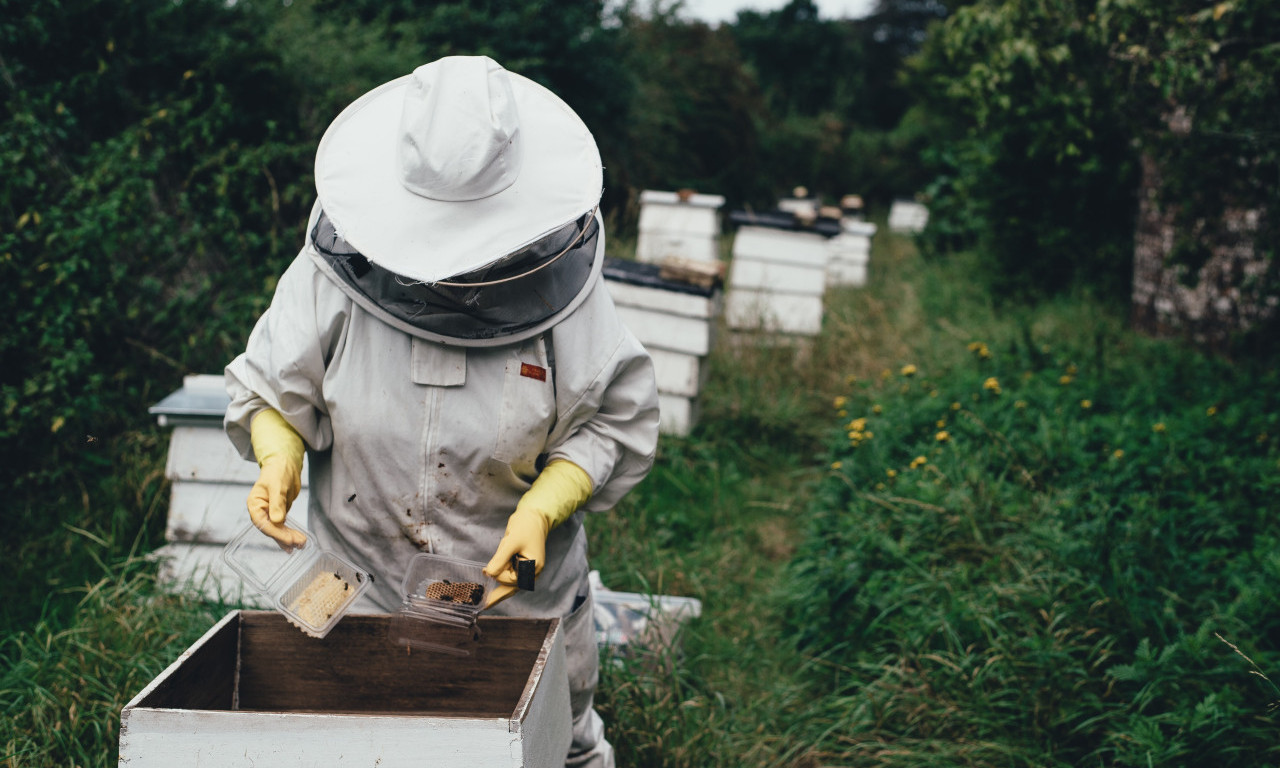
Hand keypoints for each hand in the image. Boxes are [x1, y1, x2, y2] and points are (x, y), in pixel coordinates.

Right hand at [247, 409, 306, 549]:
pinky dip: (289, 534)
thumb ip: (277, 503)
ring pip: (277, 530)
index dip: (276, 533)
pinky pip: (283, 527)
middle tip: (299, 543)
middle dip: (284, 537)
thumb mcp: (277, 486)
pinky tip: (296, 542)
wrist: (285, 464)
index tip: (288, 539)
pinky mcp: (278, 513)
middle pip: (271, 529)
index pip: (263, 523)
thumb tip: (277, 520)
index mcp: (254, 504)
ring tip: (301, 545)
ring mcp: (269, 513)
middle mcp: (260, 511)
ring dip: (288, 538)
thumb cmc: (278, 471)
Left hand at [483, 460, 592, 607]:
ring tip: (495, 563)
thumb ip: (500, 560)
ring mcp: (528, 570)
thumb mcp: (511, 542)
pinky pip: (510, 576)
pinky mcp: (522, 566)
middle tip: (482, 601)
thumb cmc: (525, 527)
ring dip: (498, 577)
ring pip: (509, 582)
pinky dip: (500, 576)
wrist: (533, 516)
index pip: (511, 580)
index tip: (486, 570)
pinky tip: (488, 578)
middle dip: (498, 587)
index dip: (498, 575)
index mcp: (533, 568)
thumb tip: (488, 574)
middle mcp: (532, 572)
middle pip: (511, 587)